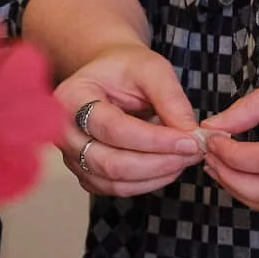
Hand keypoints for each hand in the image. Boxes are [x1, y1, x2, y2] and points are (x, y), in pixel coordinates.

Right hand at [58, 44, 202, 197]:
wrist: (109, 75)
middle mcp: (64, 131)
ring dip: (156, 176)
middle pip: (110, 162)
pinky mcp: (87, 173)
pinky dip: (148, 183)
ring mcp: (72, 156)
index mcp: (72, 97)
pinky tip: (169, 166)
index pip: (113, 128)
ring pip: (115, 181)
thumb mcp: (152, 68)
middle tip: (193, 152)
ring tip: (185, 158)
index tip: (190, 140)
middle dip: (158, 162)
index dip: (154, 139)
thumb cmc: (126, 69)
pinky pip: (117, 189)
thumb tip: (190, 135)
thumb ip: (170, 99)